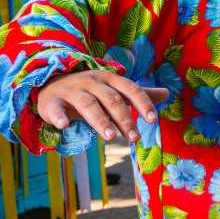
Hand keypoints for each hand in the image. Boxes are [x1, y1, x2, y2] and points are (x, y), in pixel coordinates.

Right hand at [37, 70, 167, 142]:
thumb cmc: (90, 90)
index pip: (130, 89)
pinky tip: (64, 126)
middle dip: (124, 119)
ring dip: (99, 120)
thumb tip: (167, 93)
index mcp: (109, 79)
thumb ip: (138, 94)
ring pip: (88, 104)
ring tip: (110, 138)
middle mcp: (92, 82)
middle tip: (134, 138)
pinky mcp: (52, 101)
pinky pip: (55, 108)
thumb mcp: (114, 89)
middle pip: (111, 99)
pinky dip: (59, 116)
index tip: (153, 120)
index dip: (142, 103)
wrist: (52, 84)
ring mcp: (71, 90)